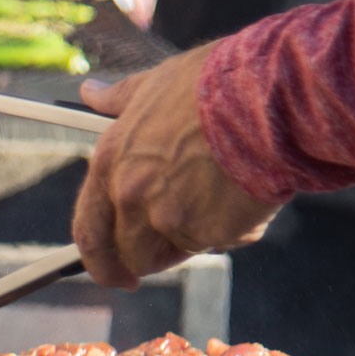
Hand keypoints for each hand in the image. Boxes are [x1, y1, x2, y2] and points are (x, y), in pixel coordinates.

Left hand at [72, 43, 282, 288]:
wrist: (265, 96)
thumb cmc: (210, 83)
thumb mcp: (154, 83)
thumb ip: (119, 99)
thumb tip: (90, 91)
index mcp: (110, 162)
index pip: (89, 231)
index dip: (99, 261)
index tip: (114, 273)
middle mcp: (132, 196)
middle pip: (131, 254)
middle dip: (153, 252)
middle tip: (178, 239)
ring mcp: (170, 218)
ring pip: (175, 253)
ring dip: (192, 240)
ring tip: (218, 200)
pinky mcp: (212, 232)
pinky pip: (221, 242)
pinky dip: (234, 228)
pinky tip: (248, 193)